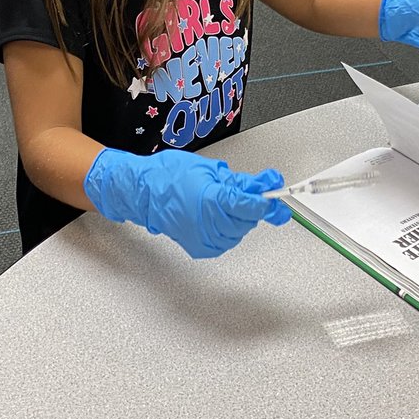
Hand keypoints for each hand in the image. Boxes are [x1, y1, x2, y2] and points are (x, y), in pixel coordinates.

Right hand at [84, 148, 290, 258]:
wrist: (144, 193)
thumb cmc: (170, 176)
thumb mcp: (210, 170)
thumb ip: (242, 182)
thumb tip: (267, 183)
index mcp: (210, 201)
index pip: (249, 206)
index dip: (264, 201)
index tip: (274, 195)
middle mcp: (207, 225)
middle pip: (247, 220)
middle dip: (251, 207)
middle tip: (246, 191)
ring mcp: (204, 239)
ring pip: (239, 232)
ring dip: (239, 217)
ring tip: (222, 201)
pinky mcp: (202, 249)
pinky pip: (227, 240)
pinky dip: (229, 228)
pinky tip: (217, 216)